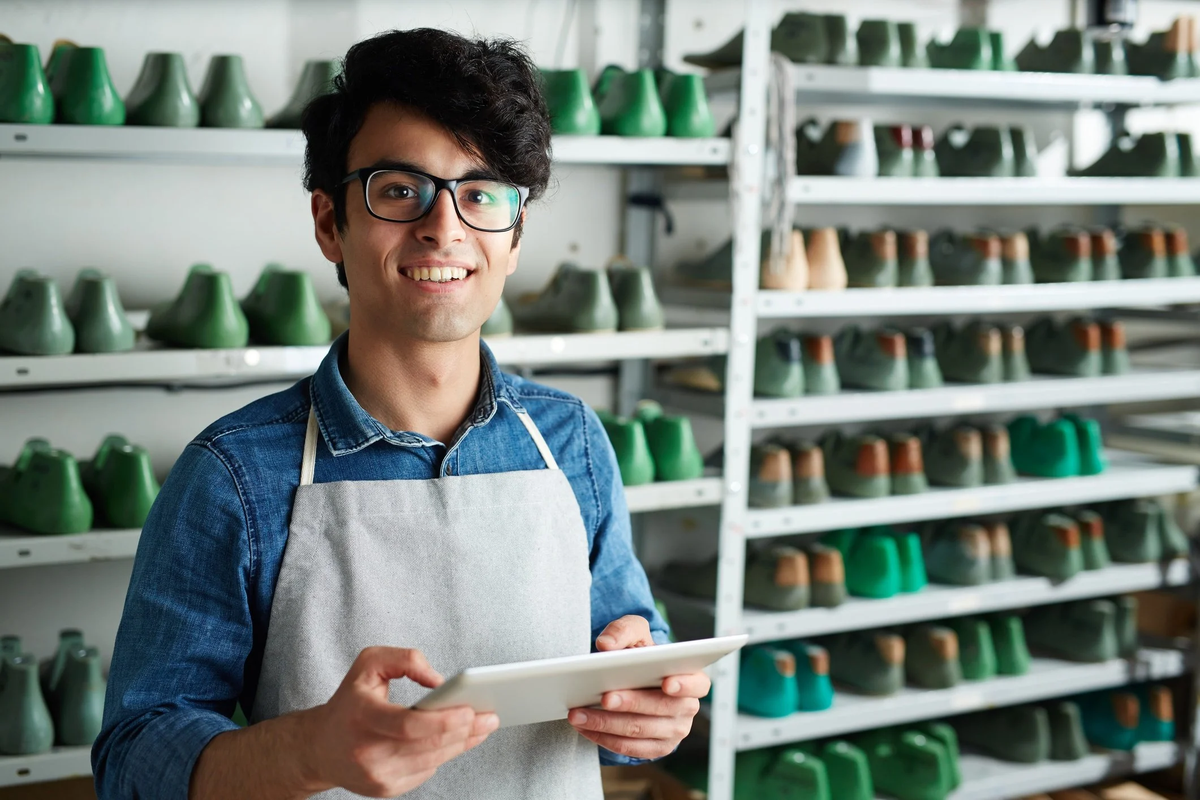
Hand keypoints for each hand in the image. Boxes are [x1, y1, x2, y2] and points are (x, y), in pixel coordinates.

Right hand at [302, 647, 497, 797]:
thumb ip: (406, 659)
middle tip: (490, 716)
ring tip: (484, 726)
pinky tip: (459, 740)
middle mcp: (367, 752)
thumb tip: (440, 681)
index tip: (471, 709)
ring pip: (432, 761)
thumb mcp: (369, 664)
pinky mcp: (385, 789)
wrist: (320, 747)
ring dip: (462, 743)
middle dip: (465, 731)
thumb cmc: (350, 701)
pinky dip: (445, 755)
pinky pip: (426, 772)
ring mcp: (376, 776)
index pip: (409, 725)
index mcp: (361, 717)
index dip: (444, 720)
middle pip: (428, 746)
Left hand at [567, 616, 708, 759]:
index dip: (684, 684)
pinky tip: (584, 727)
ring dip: (606, 723)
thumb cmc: (640, 655)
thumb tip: (606, 644)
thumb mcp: (634, 633)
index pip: (697, 684)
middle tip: (605, 697)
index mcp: (692, 678)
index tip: (666, 682)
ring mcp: (673, 732)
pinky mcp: (655, 748)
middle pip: (660, 708)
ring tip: (579, 713)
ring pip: (639, 730)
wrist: (633, 680)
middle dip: (631, 703)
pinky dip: (603, 737)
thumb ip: (623, 630)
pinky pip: (628, 747)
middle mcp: (687, 708)